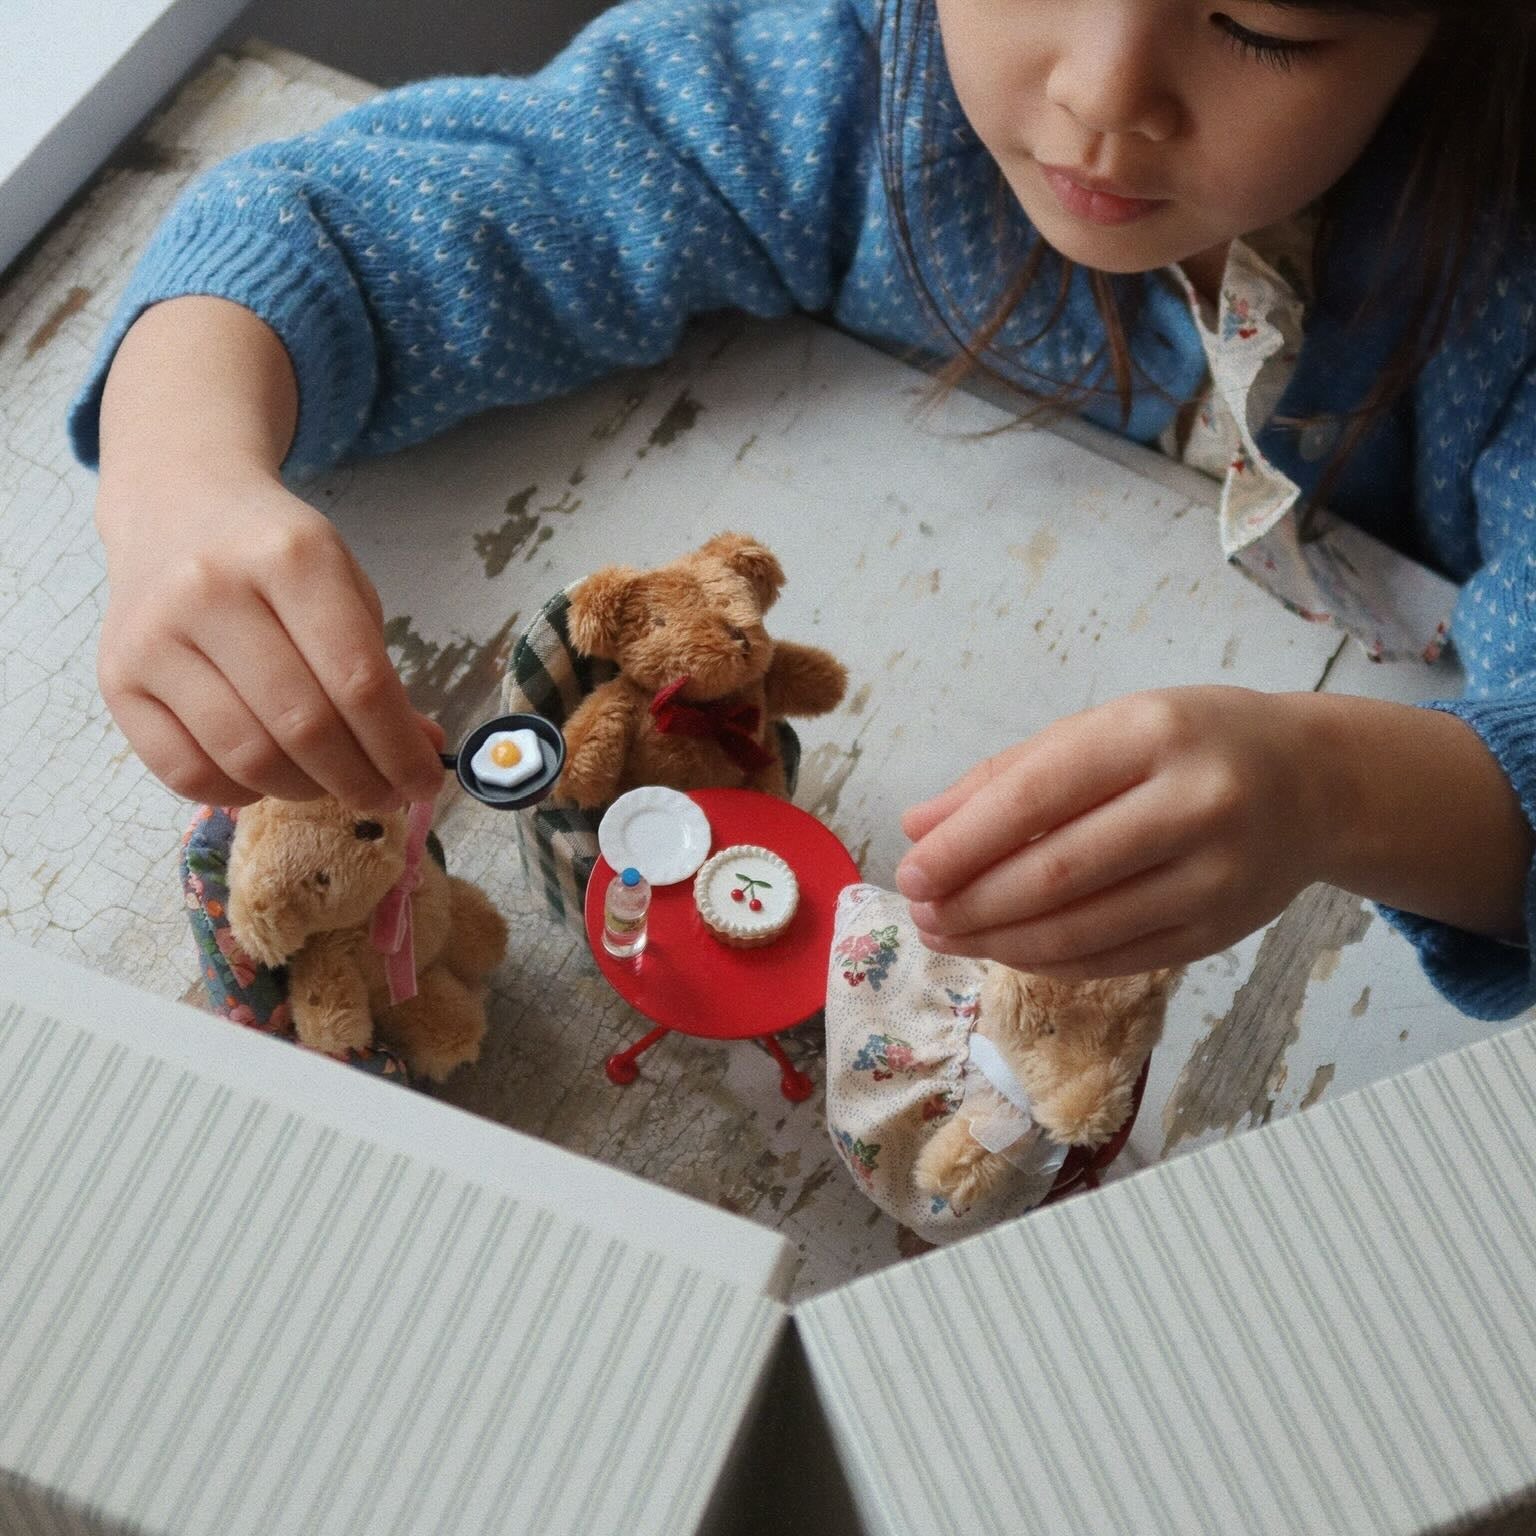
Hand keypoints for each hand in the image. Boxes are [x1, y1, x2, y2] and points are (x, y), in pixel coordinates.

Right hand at [96, 469, 444, 809]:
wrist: (176, 505)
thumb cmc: (273, 555)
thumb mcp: (343, 587)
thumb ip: (380, 671)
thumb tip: (417, 754)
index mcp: (291, 558)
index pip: (358, 681)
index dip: (398, 748)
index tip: (424, 781)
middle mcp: (214, 590)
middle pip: (304, 726)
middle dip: (359, 780)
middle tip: (385, 797)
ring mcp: (156, 635)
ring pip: (247, 756)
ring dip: (304, 791)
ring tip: (329, 784)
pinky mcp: (116, 677)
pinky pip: (185, 771)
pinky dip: (238, 793)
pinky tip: (266, 780)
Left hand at [896, 687, 1329, 978]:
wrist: (1315, 783)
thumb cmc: (1188, 744)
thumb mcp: (1103, 730)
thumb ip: (1006, 776)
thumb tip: (918, 828)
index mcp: (1151, 734)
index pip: (1036, 798)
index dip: (962, 845)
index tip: (909, 872)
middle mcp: (1193, 804)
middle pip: (1055, 874)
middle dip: (971, 903)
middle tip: (920, 914)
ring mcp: (1214, 877)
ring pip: (1082, 929)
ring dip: (998, 943)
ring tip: (946, 936)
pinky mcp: (1221, 933)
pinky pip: (1115, 960)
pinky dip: (1048, 962)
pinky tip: (1006, 950)